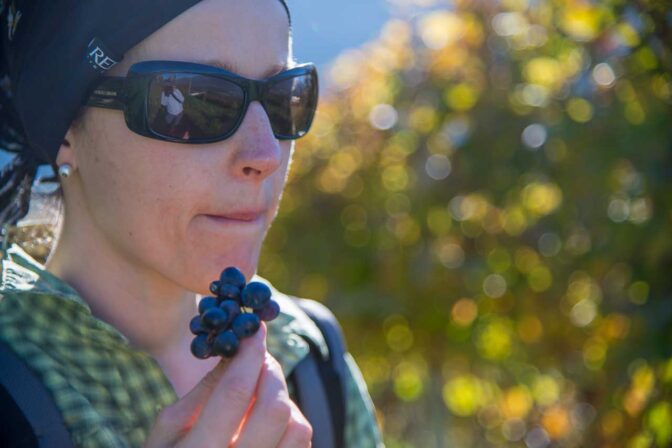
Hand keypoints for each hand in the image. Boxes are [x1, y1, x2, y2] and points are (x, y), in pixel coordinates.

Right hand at [144, 324, 312, 446]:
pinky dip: (291, 422)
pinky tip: (267, 420)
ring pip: (298, 428)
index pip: (234, 394)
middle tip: (258, 359)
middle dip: (270, 372)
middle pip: (275, 409)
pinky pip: (301, 444)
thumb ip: (199, 394)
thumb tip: (235, 352)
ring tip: (259, 394)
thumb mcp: (166, 432)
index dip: (249, 355)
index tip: (255, 330)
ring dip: (283, 400)